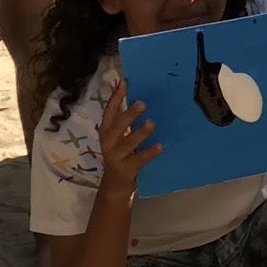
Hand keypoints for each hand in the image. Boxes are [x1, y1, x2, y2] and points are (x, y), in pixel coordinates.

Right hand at [95, 78, 160, 197]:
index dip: (116, 97)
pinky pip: (139, 159)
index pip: (109, 112)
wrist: (115, 184)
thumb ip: (126, 120)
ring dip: (140, 133)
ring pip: (127, 143)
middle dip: (128, 115)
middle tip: (142, 103)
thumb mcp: (120, 136)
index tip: (125, 82)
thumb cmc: (122, 153)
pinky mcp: (126, 169)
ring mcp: (116, 156)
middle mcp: (108, 142)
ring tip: (152, 123)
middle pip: (116, 126)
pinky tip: (160, 146)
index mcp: (106, 131)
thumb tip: (140, 96)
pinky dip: (149, 152)